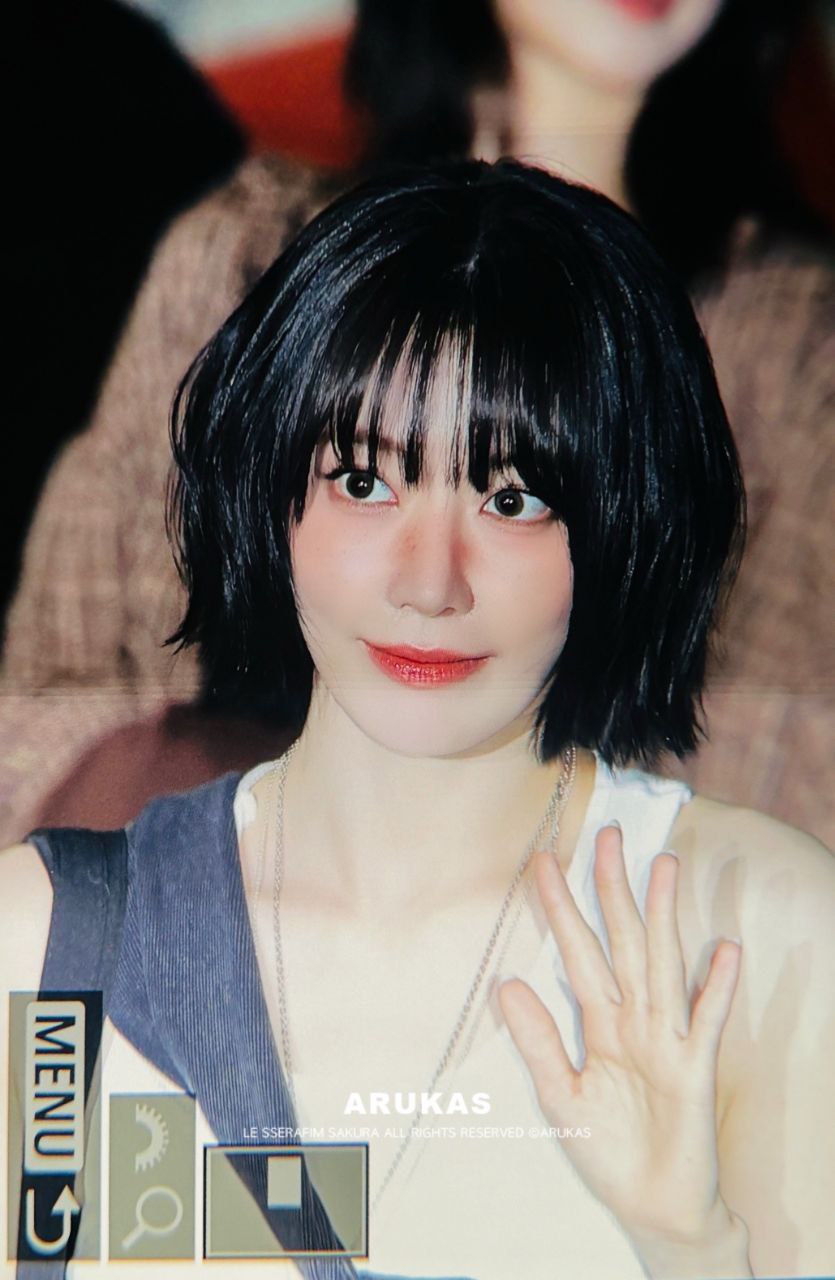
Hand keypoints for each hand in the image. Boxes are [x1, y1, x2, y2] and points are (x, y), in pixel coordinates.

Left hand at [499, 824, 742, 1252]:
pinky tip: (724, 950)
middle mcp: (633, 1020)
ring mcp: (667, 1040)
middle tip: (607, 836)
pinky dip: (716, 987)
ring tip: (663, 867)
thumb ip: (537, 1041)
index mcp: (599, 1023)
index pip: (576, 952)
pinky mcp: (695, 1070)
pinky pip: (707, 1022)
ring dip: (664, 917)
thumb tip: (506, 981)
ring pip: (663, 965)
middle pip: (622, 942)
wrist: (652, 1207)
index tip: (541, 863)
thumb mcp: (559, 1096)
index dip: (560, 908)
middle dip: (612, 890)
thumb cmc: (608, 1149)